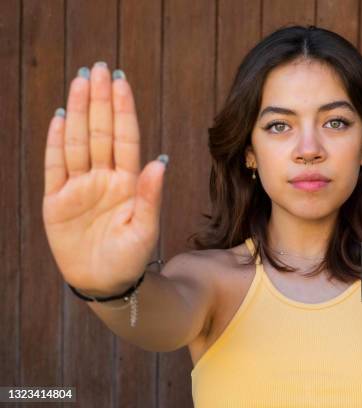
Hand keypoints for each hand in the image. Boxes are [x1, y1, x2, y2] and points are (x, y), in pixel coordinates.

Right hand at [42, 62, 167, 294]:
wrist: (107, 282)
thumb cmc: (132, 256)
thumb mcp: (145, 228)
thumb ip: (150, 195)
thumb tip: (160, 161)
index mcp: (128, 181)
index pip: (125, 138)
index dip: (123, 110)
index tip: (123, 82)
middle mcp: (104, 177)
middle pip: (100, 131)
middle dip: (100, 100)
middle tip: (99, 67)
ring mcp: (79, 186)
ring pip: (77, 141)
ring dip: (78, 112)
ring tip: (80, 81)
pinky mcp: (56, 200)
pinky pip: (54, 166)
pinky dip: (55, 142)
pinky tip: (59, 117)